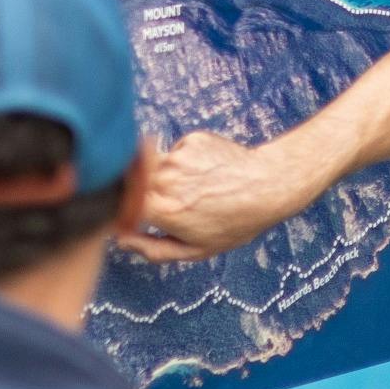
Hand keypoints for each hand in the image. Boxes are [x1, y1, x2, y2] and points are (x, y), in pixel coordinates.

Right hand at [118, 130, 320, 265]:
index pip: (119, 203)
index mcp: (159, 209)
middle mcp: (163, 178)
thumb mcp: (195, 249)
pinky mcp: (192, 139)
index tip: (132, 215)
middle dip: (144, 192)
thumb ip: (153, 249)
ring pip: (155, 164)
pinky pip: (177, 151)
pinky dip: (186, 161)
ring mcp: (177, 155)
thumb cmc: (234, 222)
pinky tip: (209, 172)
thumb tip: (122, 241)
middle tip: (177, 202)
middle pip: (134, 182)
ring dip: (168, 176)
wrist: (270, 186)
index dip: (123, 208)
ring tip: (199, 188)